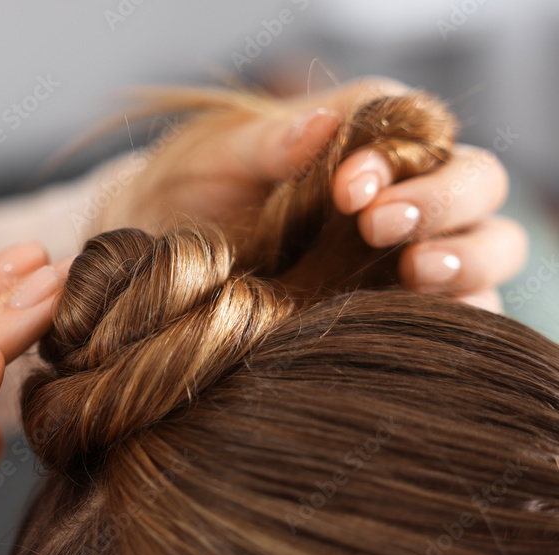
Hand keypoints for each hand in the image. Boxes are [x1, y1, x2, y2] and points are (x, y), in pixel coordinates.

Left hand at [97, 77, 525, 311]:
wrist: (168, 259)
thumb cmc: (195, 194)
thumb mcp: (215, 161)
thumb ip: (263, 143)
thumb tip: (317, 127)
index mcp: (367, 137)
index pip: (415, 127)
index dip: (397, 154)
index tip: (347, 187)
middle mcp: (404, 190)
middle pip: (476, 180)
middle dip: (442, 200)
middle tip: (380, 225)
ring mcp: (413, 251)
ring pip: (490, 245)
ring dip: (469, 257)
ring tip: (419, 270)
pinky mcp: (406, 307)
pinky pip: (465, 310)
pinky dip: (459, 315)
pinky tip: (421, 323)